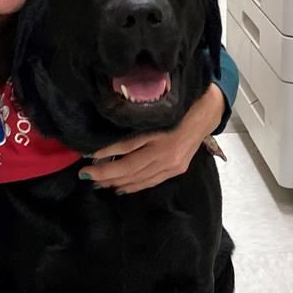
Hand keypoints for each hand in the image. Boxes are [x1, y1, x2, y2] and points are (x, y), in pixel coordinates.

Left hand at [81, 84, 224, 194]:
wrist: (207, 112)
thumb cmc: (178, 104)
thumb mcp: (153, 108)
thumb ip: (134, 121)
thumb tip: (107, 132)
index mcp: (159, 132)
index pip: (126, 147)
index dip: (105, 153)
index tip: (86, 156)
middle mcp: (165, 152)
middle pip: (129, 167)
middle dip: (105, 173)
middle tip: (85, 175)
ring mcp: (172, 164)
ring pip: (138, 178)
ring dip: (116, 182)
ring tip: (98, 182)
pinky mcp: (177, 169)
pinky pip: (150, 182)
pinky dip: (133, 186)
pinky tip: (120, 188)